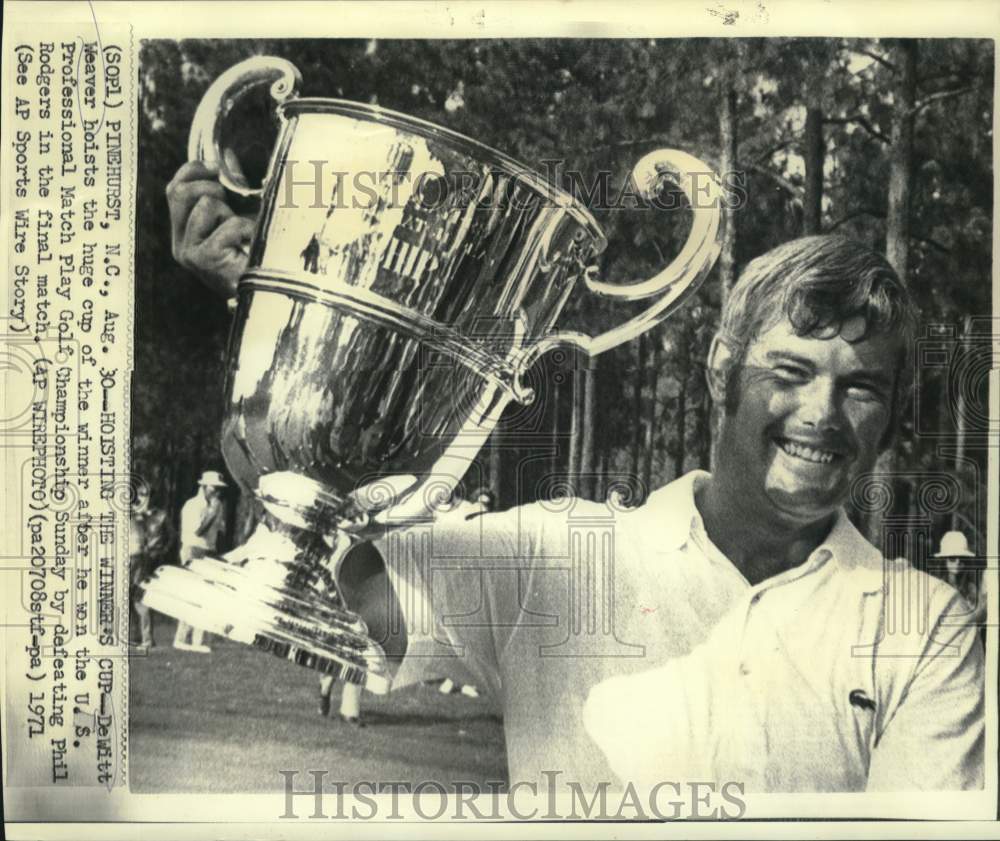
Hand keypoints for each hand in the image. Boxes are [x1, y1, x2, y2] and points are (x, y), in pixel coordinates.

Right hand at [166, 159, 254, 297]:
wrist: (267, 293)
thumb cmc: (256, 255)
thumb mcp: (237, 218)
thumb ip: (228, 191)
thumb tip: (227, 156)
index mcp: (184, 233)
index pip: (173, 189)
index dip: (193, 170)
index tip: (218, 167)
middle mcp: (180, 244)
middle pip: (180, 191)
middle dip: (211, 187)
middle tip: (233, 203)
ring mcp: (189, 253)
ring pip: (207, 204)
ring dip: (233, 213)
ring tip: (243, 236)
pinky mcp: (204, 259)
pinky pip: (230, 224)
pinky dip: (249, 228)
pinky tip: (253, 244)